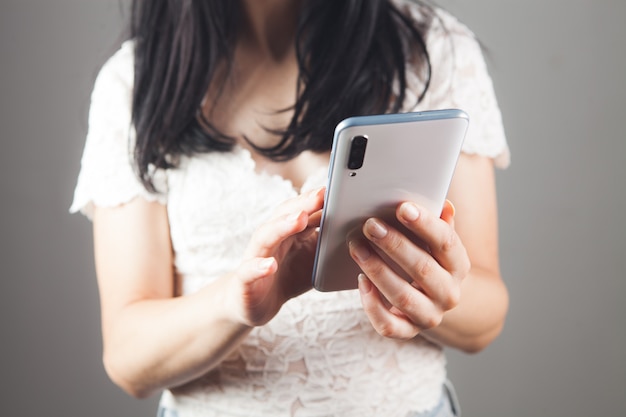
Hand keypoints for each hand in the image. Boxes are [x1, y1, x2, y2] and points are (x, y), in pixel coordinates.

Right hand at [227, 187, 324, 326]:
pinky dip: (259, 267)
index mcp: (289, 230)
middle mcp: (271, 237)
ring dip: (282, 226)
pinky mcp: (245, 280)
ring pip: (266, 236)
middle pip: (284, 214)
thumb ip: (329, 242)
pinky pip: (250, 271)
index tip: (338, 187)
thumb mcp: (314, 258)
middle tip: (321, 195)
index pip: (302, 208)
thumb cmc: (288, 275)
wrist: (255, 304)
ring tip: (300, 219)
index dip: (318, 199)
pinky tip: (270, 265)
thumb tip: (357, 229)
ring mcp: (256, 257)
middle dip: (303, 204)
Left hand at [348, 200, 469, 338]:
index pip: (447, 243)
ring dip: (377, 270)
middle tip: (369, 225)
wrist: (436, 300)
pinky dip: (372, 305)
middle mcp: (448, 293)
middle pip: (422, 268)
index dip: (426, 224)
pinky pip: (388, 325)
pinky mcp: (408, 331)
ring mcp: (429, 315)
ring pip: (402, 296)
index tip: (403, 207)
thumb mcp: (438, 241)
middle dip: (394, 245)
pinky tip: (360, 281)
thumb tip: (444, 205)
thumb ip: (439, 223)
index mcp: (459, 266)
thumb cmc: (430, 260)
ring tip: (356, 247)